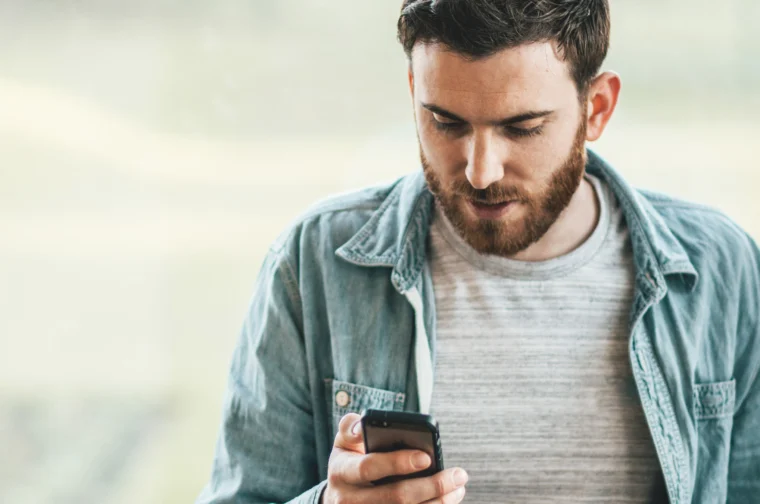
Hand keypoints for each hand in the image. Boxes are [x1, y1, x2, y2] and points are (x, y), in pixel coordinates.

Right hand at [321, 413, 467, 503]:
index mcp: (341, 472)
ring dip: (438, 502)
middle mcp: (349, 500)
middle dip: (431, 486)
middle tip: (458, 475)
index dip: (397, 462)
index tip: (426, 456)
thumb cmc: (350, 460)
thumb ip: (350, 428)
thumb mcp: (344, 441)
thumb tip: (361, 426)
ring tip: (458, 488)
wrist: (339, 496)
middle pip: (395, 497)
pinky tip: (446, 500)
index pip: (369, 467)